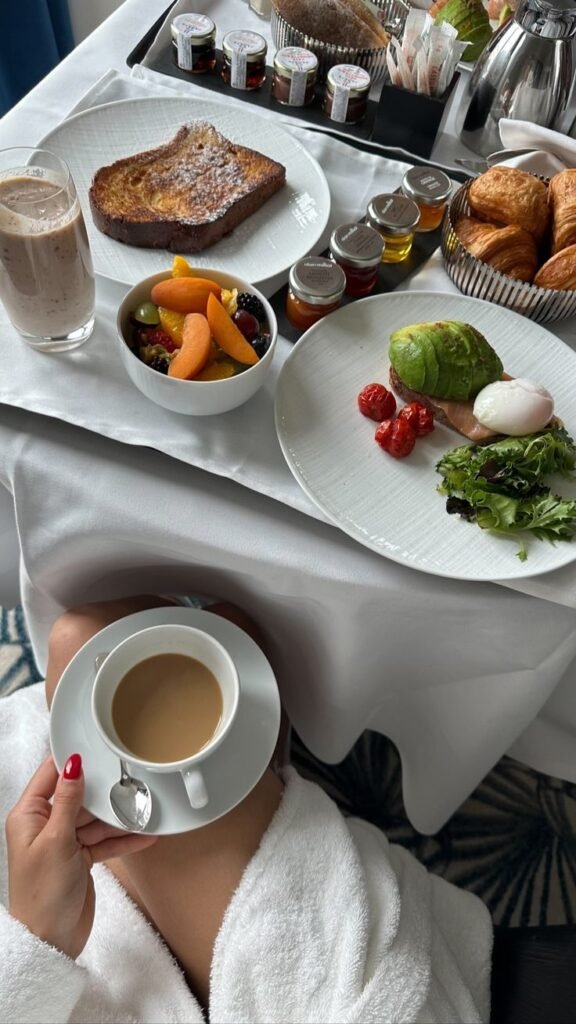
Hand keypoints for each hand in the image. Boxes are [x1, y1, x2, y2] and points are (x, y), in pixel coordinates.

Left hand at [6, 754, 156, 958]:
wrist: (49, 941)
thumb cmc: (42, 894)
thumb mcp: (56, 841)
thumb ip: (67, 801)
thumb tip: (73, 764)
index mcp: (29, 816)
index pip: (50, 775)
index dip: (71, 760)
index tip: (96, 744)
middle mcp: (45, 825)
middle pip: (78, 796)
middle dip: (104, 790)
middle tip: (130, 776)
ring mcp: (64, 842)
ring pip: (95, 819)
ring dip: (119, 816)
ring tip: (145, 805)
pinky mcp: (80, 859)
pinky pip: (105, 842)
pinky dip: (123, 839)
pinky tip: (146, 834)